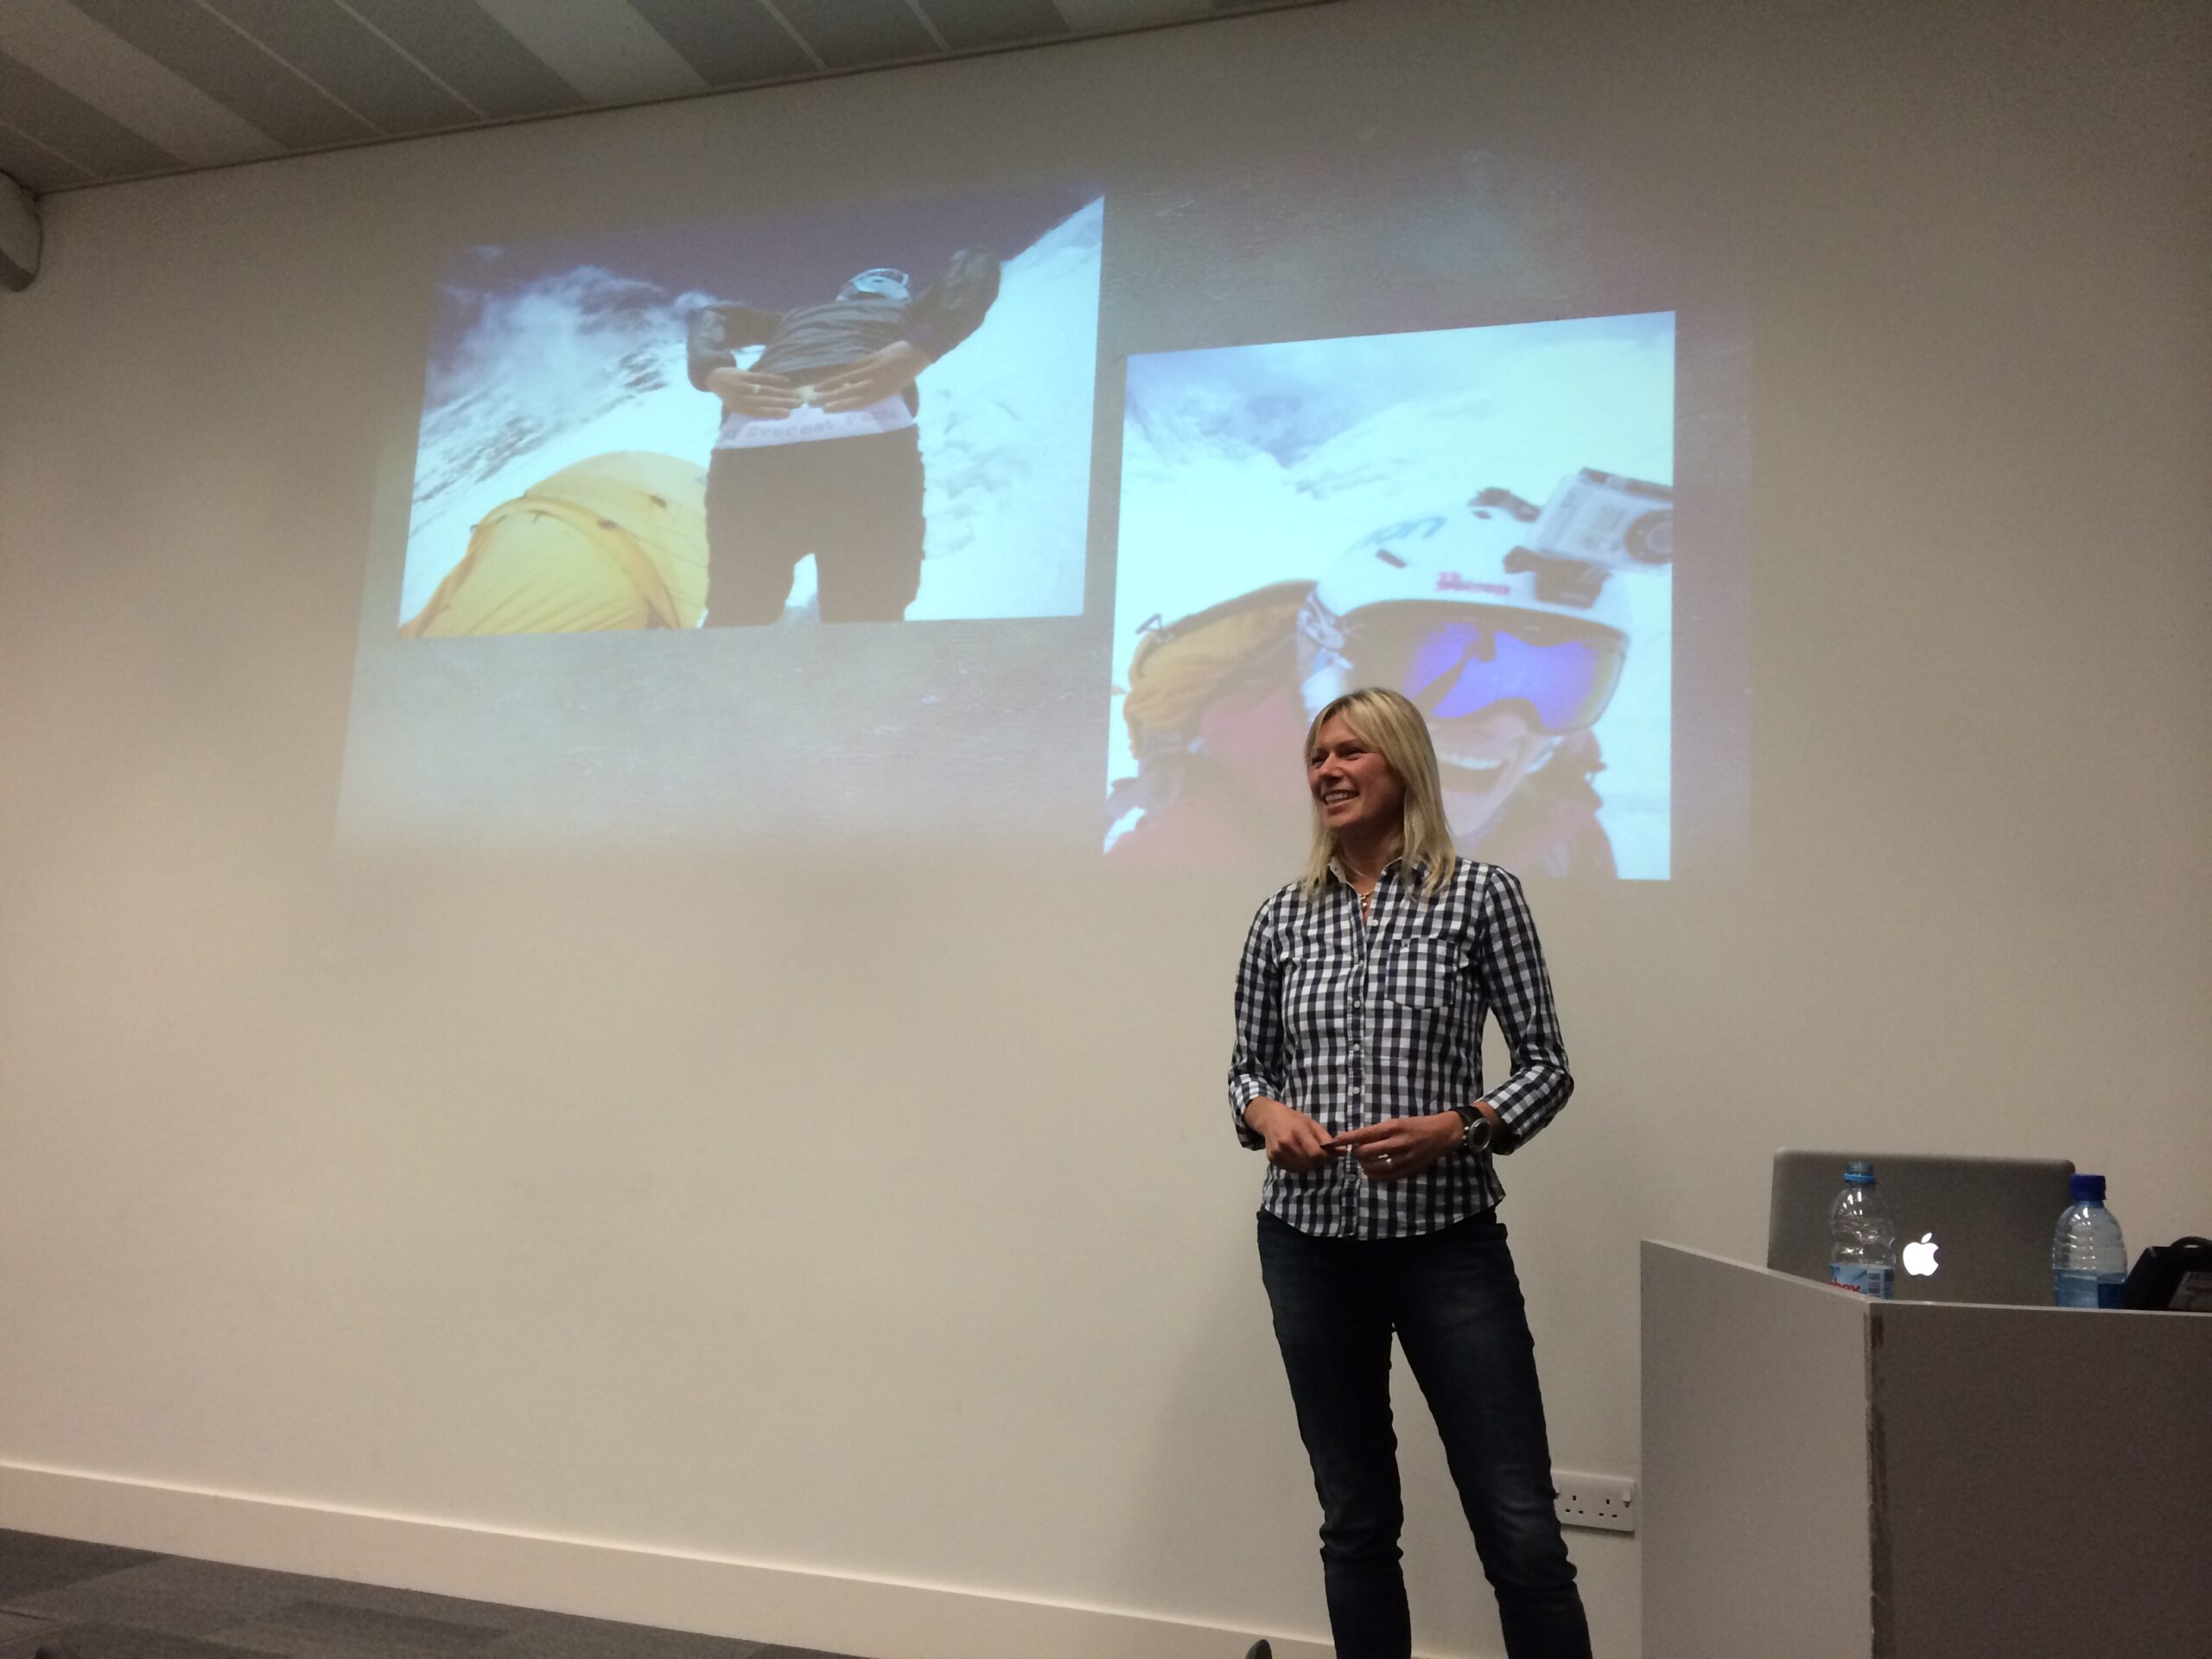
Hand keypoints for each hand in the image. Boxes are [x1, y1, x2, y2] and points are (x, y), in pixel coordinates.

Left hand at [706, 366, 801, 417]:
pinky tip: (786, 382)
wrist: (715, 378)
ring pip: (766, 390)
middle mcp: (740, 397)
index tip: (788, 414)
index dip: (773, 413)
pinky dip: (775, 379)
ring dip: (782, 393)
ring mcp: (743, 385)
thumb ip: (749, 412)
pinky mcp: (745, 374)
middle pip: (765, 401)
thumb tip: (769, 420)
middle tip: (798, 404)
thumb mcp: (735, 408)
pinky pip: (762, 377)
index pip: (759, 412)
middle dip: (783, 402)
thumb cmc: (729, 396)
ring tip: (795, 395)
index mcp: (739, 408)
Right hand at [810, 341, 931, 411]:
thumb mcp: (894, 389)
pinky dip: (841, 373)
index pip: (858, 401)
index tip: (826, 410)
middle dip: (830, 397)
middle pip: (849, 391)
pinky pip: (853, 367)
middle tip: (813, 402)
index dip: (842, 406)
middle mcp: (877, 382)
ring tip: (816, 389)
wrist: (916, 353)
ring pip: (847, 378)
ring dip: (830, 384)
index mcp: (884, 393)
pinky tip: (830, 378)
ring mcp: (873, 369)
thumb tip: (856, 396)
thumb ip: (877, 393)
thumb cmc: (906, 375)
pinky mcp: (871, 358)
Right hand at [1243, 1098, 1331, 1173]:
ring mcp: (1277, 1152)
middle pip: (1309, 1162)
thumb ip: (1326, 1139)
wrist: (1270, 1118)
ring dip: (1310, 1165)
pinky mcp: (1272, 1159)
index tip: (1333, 1156)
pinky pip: (1291, 1169)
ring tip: (1311, 1157)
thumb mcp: (1312, 1124)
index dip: (1327, 1158)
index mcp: (1298, 1132)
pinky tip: (1300, 1158)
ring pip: (1301, 1168)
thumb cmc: (1294, 1119)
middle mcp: (1286, 1144)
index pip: (1316, 1153)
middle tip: (1322, 1157)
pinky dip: (1299, 1167)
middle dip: (1319, 1162)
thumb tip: (1343, 1152)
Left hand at [1325, 1114, 1461, 1181]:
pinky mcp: (1408, 1170)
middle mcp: (1397, 1142)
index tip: (1333, 1143)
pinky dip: (1374, 1175)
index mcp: (1392, 1127)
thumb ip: (1378, 1131)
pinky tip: (1371, 1171)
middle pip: (1365, 1152)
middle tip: (1354, 1151)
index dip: (1346, 1140)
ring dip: (1364, 1165)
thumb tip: (1355, 1139)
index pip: (1363, 1134)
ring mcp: (1403, 1158)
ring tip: (1363, 1161)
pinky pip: (1385, 1177)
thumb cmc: (1416, 1125)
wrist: (1442, 1134)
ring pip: (1374, 1166)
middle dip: (1355, 1153)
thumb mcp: (1397, 1122)